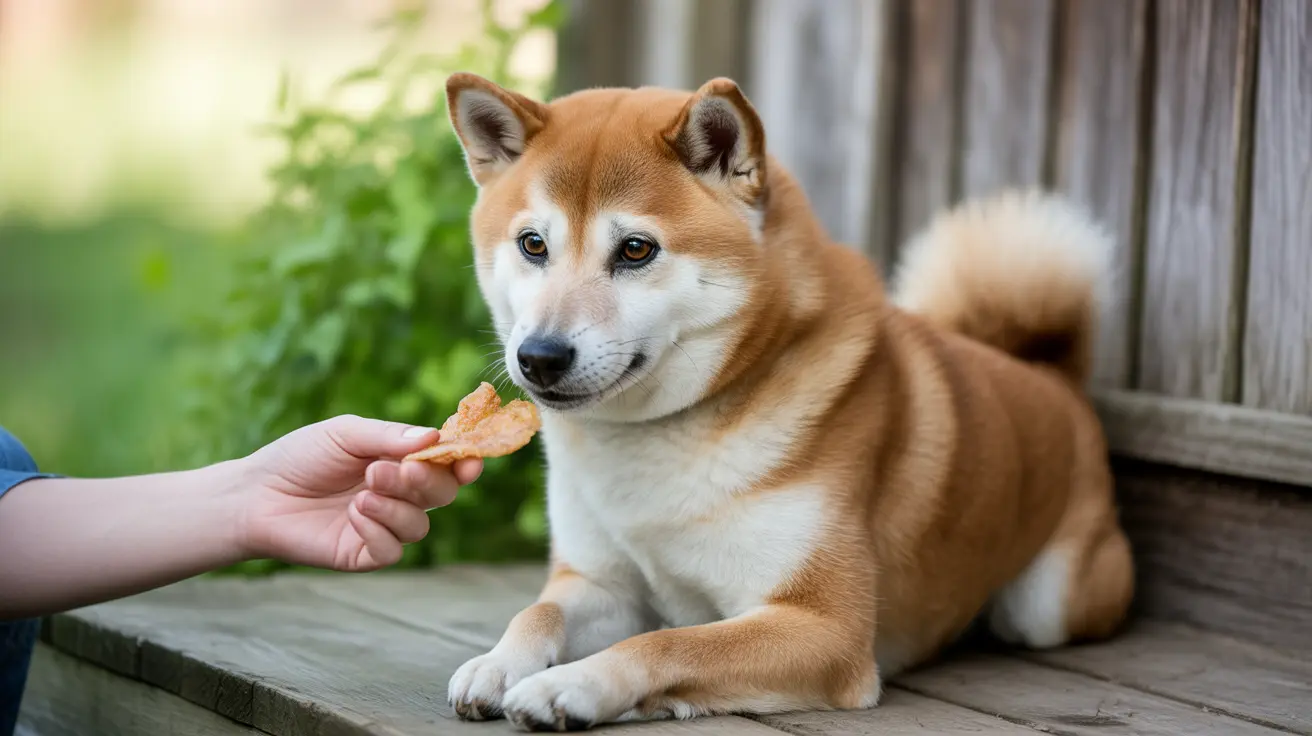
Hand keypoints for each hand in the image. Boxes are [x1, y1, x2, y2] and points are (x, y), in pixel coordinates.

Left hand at [236, 414, 482, 571]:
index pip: (446, 464)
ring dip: (397, 506)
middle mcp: (399, 495)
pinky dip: (378, 530)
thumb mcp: (344, 434)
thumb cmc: (299, 458)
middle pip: (442, 493)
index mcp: (401, 462)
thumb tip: (432, 437)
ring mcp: (383, 526)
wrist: (256, 495)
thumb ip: (388, 436)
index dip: (463, 462)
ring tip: (362, 492)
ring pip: (420, 524)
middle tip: (391, 469)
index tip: (469, 460)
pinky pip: (393, 549)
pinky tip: (353, 514)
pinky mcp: (364, 554)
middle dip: (425, 481)